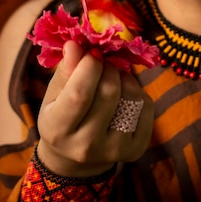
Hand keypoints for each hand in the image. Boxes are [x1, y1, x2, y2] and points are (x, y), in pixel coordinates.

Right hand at [36, 40, 153, 176]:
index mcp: (58, 130)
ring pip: (131, 98)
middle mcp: (86, 146)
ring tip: (112, 78)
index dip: (90, 66)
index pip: (80, 93)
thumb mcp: (54, 95)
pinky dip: (137, 91)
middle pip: (109, 93)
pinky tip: (124, 93)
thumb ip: (66, 70)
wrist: (74, 158)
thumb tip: (75, 44)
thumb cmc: (61, 117)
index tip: (93, 52)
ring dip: (124, 78)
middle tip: (103, 63)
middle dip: (108, 69)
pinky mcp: (136, 149)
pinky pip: (146, 106)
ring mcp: (114, 150)